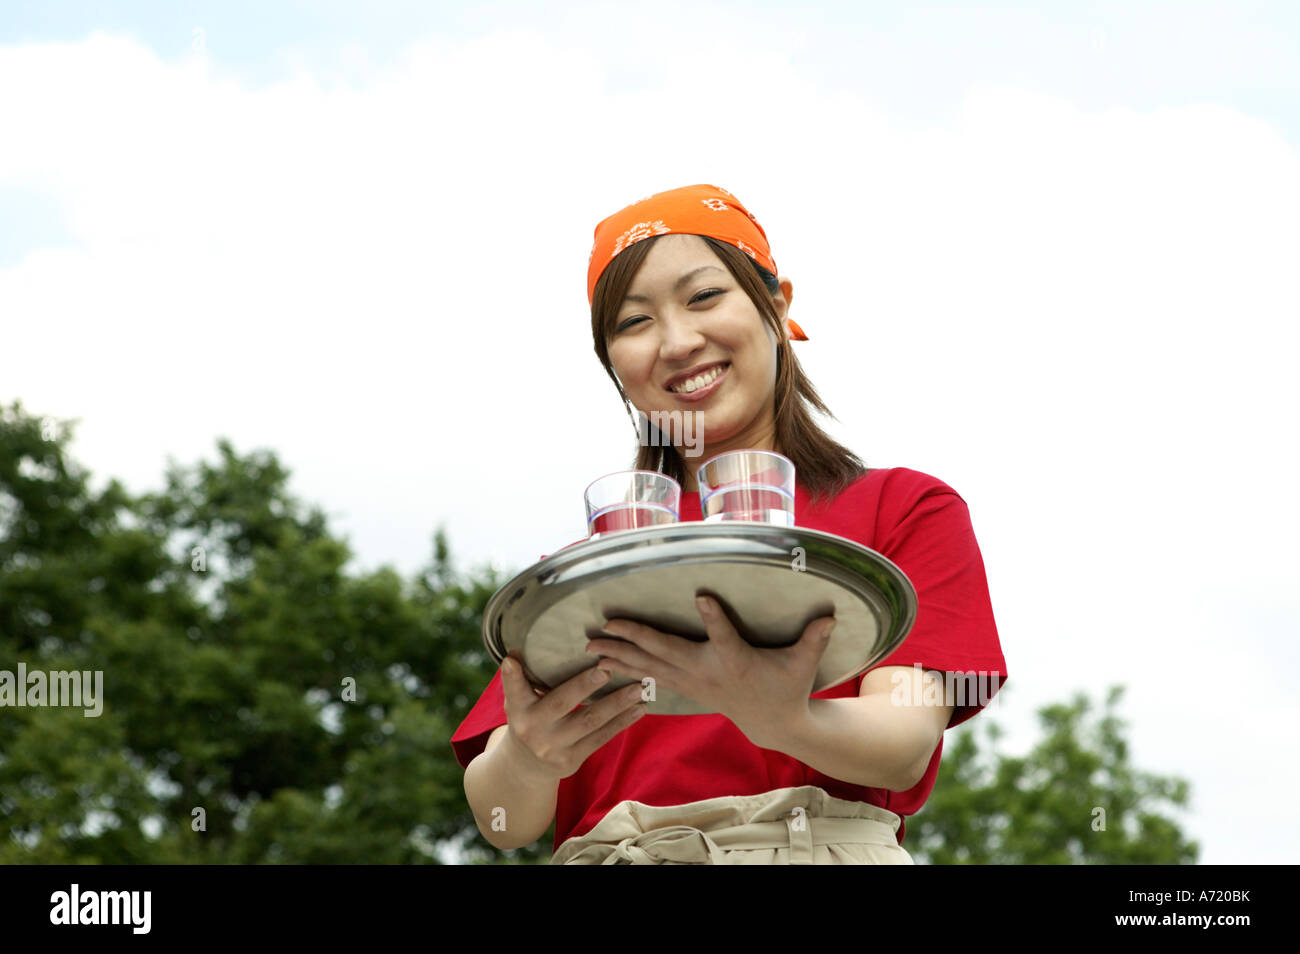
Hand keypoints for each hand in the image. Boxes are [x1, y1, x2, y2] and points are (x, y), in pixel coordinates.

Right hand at [498, 654, 646, 781]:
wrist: (526, 766)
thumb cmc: (528, 718)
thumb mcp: (517, 700)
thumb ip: (518, 679)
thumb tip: (516, 652)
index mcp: (518, 709)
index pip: (514, 689)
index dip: (513, 676)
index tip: (513, 660)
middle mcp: (533, 729)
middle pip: (561, 703)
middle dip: (584, 686)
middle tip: (608, 669)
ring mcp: (554, 747)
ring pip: (589, 721)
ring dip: (617, 703)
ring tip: (639, 688)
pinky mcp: (572, 759)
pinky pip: (601, 738)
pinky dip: (621, 722)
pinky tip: (639, 709)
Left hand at [585, 595, 835, 749]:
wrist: (774, 723)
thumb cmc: (788, 686)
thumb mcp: (803, 664)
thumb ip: (813, 639)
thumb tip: (831, 615)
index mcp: (736, 661)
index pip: (725, 636)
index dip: (714, 617)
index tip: (701, 596)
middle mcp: (707, 672)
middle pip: (667, 653)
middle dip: (634, 639)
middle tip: (606, 626)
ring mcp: (693, 682)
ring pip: (650, 666)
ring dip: (620, 655)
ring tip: (591, 647)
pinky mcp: (686, 686)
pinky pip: (650, 676)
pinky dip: (626, 668)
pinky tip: (603, 663)